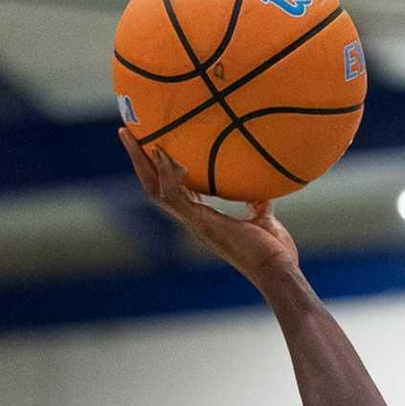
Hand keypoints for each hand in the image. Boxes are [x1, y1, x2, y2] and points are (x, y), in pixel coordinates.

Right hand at [119, 129, 298, 289]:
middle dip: (139, 162)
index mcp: (203, 218)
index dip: (162, 171)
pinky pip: (174, 196)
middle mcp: (193, 220)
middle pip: (155, 187)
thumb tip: (261, 192)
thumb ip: (257, 204)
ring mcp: (194, 222)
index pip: (174, 190)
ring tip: (128, 135)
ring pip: (155, 190)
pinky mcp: (200, 222)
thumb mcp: (264, 219)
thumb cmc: (274, 252)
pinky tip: (160, 152)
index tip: (155, 148)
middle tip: (127, 134)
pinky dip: (166, 174)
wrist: (277, 271)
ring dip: (140, 162)